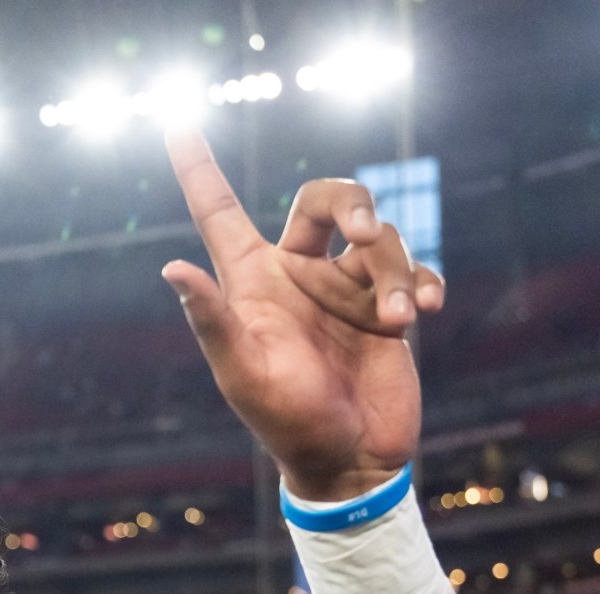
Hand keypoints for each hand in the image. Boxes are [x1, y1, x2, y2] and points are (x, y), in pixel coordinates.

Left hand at [161, 128, 438, 501]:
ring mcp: (345, 291)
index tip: (178, 124)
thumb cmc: (287, 424)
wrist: (350, 463)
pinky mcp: (388, 309)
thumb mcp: (245, 375)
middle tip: (364, 231)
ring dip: (393, 272)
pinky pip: (413, 271)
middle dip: (350, 201)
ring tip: (398, 320)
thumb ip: (214, 322)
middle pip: (323, 199)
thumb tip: (172, 271)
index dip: (199, 171)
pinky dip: (422, 283)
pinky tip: (427, 310)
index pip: (220, 213)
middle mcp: (299, 275)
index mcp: (254, 283)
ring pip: (379, 239)